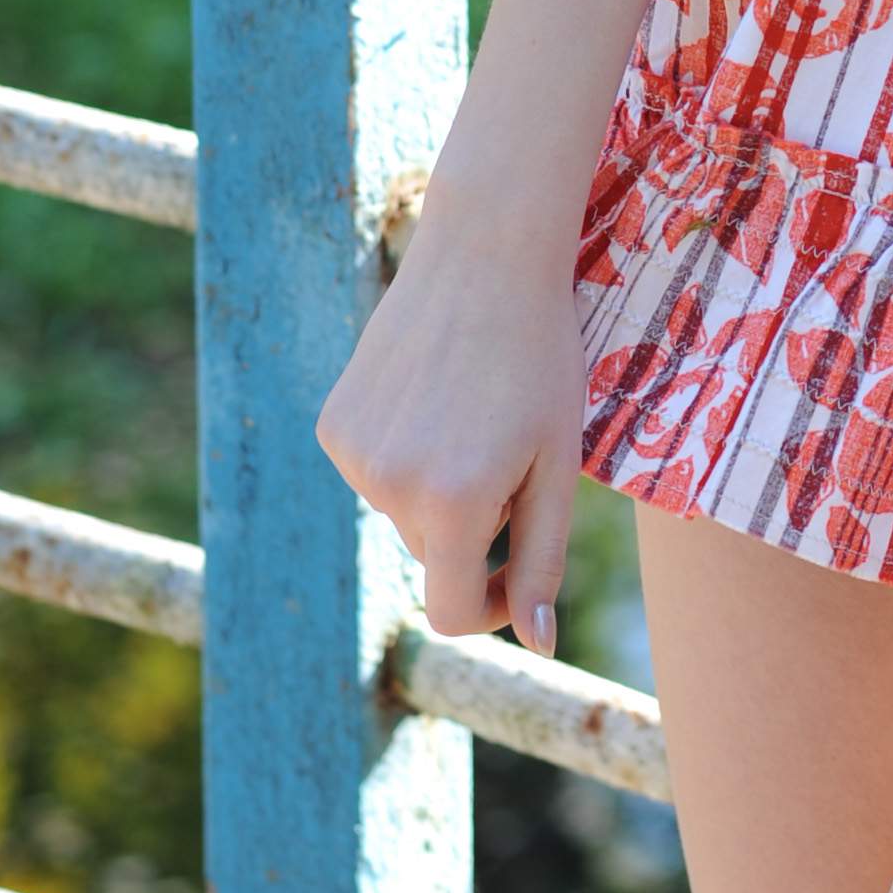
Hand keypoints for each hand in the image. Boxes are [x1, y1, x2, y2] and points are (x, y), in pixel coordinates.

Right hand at [313, 214, 588, 652]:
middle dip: (478, 529)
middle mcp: (388, 486)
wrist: (487, 253)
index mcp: (453, 504)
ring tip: (477, 413)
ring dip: (442, 489)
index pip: (454, 612)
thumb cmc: (542, 357)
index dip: (497, 605)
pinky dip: (408, 454)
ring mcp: (352, 453)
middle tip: (515, 453)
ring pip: (405, 512)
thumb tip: (536, 640)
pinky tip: (437, 396)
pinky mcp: (333, 423)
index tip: (523, 569)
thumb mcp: (559, 462)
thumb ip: (544, 558)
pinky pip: (376, 470)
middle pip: (435, 556)